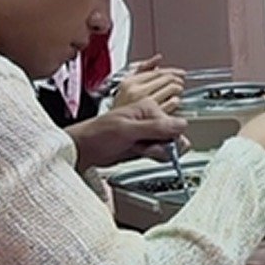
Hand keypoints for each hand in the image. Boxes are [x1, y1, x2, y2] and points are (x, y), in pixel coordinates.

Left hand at [68, 99, 187, 172]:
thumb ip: (155, 128)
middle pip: (174, 136)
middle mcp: (151, 119)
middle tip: (143, 147)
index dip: (167, 138)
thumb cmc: (97, 135)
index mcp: (149, 108)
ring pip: (169, 147)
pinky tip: (139, 153)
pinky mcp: (145, 145)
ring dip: (156, 153)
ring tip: (137, 149)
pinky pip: (161, 153)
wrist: (83, 150)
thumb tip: (181, 125)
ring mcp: (149, 133)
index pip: (175, 125)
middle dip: (162, 147)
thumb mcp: (127, 130)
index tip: (153, 143)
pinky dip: (153, 157)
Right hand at [113, 55, 184, 111]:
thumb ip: (142, 70)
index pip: (158, 72)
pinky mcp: (153, 117)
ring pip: (171, 90)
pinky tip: (174, 102)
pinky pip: (171, 104)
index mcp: (130, 83)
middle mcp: (137, 93)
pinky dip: (175, 101)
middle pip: (167, 80)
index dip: (173, 71)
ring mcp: (145, 105)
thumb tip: (158, 58)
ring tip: (177, 93)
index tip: (181, 73)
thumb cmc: (122, 107)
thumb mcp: (127, 85)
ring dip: (178, 90)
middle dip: (177, 81)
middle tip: (180, 84)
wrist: (114, 128)